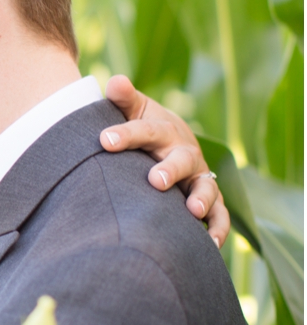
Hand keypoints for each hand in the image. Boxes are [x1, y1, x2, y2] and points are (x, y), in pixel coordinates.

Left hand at [100, 75, 228, 247]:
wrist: (170, 139)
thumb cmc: (143, 126)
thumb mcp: (133, 109)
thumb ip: (123, 98)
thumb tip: (115, 81)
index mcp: (162, 131)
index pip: (144, 130)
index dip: (125, 134)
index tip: (104, 140)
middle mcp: (184, 153)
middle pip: (181, 160)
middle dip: (170, 170)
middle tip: (156, 180)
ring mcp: (198, 177)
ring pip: (205, 188)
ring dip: (201, 199)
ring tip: (193, 211)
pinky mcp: (207, 199)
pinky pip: (219, 215)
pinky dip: (218, 229)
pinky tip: (210, 243)